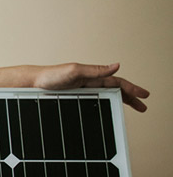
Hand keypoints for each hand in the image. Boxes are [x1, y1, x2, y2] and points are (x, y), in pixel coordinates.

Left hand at [32, 63, 149, 111]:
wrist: (32, 84)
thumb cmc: (50, 75)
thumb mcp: (74, 71)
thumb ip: (95, 70)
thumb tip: (117, 65)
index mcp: (92, 75)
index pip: (117, 82)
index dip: (131, 88)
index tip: (144, 95)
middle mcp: (89, 83)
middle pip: (115, 90)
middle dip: (130, 97)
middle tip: (143, 106)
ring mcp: (82, 91)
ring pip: (106, 97)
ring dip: (120, 102)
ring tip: (131, 108)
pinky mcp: (75, 98)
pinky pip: (94, 102)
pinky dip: (104, 106)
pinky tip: (108, 111)